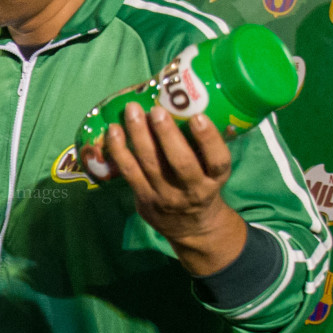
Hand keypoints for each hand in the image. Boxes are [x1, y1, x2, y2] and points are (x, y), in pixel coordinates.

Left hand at [105, 104, 244, 274]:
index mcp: (215, 180)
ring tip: (133, 111)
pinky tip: (114, 130)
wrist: (191, 228)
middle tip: (156, 110)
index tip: (198, 117)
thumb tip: (186, 105)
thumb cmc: (201, 186)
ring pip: (150, 165)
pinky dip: (120, 150)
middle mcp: (192, 190)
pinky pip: (128, 172)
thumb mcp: (212, 172)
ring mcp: (166, 197)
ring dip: (139, 135)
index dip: (209, 139)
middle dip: (167, 135)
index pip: (218, 161)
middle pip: (180, 163)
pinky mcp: (144, 200)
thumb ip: (203, 148)